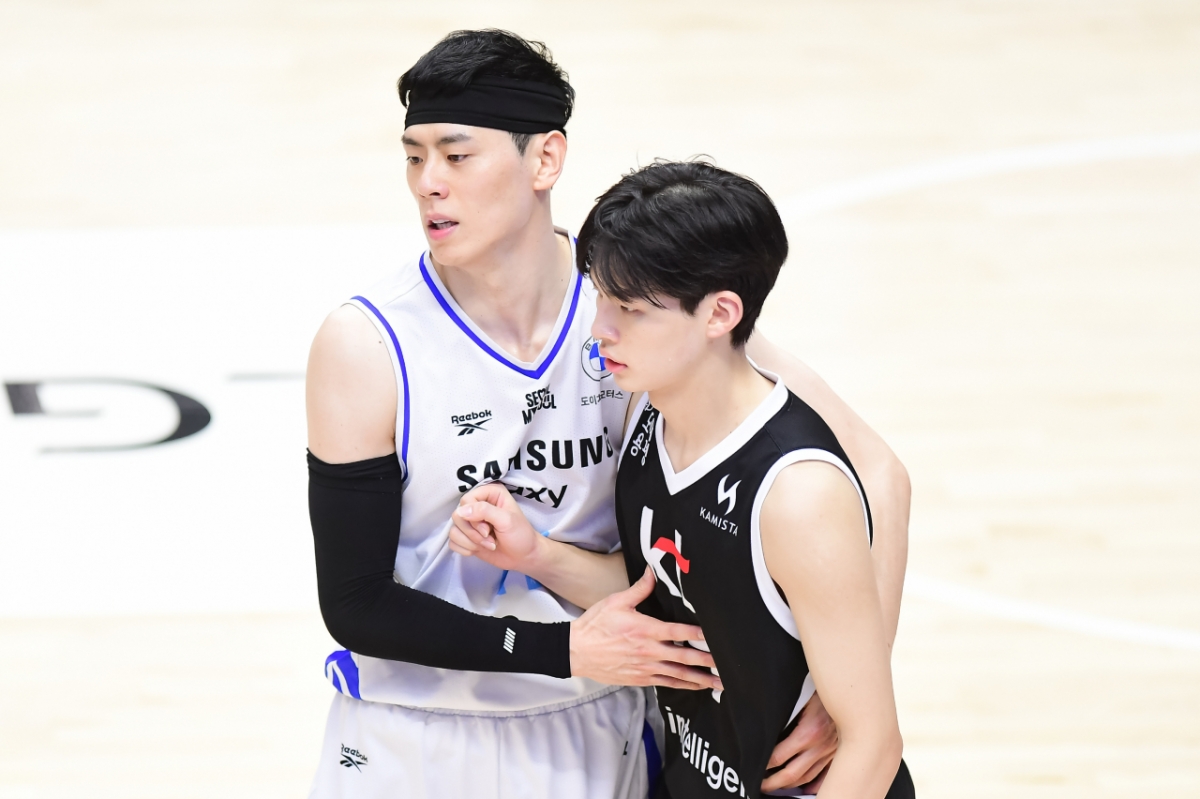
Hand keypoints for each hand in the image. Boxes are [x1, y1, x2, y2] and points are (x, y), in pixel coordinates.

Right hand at [449, 483, 542, 572]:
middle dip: (473, 532)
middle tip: (490, 537)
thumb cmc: (520, 535)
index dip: (473, 517)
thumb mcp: (506, 520)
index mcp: (489, 494)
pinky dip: (465, 549)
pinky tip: (478, 550)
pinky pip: (453, 541)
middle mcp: (477, 505)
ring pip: (454, 530)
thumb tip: (460, 511)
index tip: (488, 529)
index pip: (466, 500)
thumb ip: (484, 511)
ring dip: (471, 542)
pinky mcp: (466, 537)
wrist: (523, 557)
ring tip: (489, 544)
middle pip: (457, 515)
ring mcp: (470, 522)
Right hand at [569, 567, 721, 690]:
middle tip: (726, 666)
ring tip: (719, 683)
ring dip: (700, 679)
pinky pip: (667, 684)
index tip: (715, 637)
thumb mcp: (617, 602)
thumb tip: (653, 571)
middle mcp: (649, 651)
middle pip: (684, 657)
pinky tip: (696, 687)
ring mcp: (645, 668)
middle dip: (707, 661)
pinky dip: (683, 686)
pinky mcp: (640, 679)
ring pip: (679, 675)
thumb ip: (640, 589)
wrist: (576, 651)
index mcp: (645, 630)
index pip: (678, 631)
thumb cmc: (596, 626)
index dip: (699, 634)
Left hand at [761, 691, 838, 793]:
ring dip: (791, 785)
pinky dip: (815, 784)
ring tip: (778, 786)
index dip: (764, 764)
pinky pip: (826, 774)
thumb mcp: (801, 699)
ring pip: (808, 778)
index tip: (756, 766)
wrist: (853, 691)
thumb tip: (768, 725)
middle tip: (761, 785)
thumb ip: (786, 716)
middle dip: (773, 783)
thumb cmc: (823, 690)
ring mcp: (830, 752)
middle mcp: (820, 747)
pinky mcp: (838, 752)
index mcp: (808, 733)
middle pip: (792, 774)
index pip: (779, 757)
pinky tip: (806, 789)